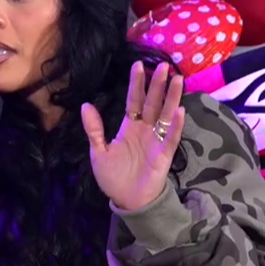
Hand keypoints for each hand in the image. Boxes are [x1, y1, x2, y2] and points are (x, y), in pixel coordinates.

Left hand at [81, 60, 185, 213]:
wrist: (127, 200)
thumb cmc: (113, 177)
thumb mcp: (98, 152)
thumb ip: (94, 129)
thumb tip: (86, 105)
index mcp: (129, 127)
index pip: (134, 100)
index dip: (137, 84)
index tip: (139, 65)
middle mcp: (145, 130)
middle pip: (153, 103)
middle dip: (158, 84)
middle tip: (164, 65)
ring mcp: (157, 140)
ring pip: (166, 115)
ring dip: (172, 98)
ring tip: (177, 80)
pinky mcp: (165, 154)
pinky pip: (172, 137)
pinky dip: (176, 125)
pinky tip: (179, 111)